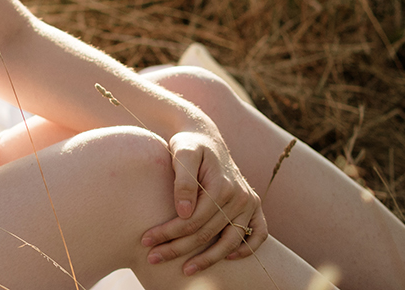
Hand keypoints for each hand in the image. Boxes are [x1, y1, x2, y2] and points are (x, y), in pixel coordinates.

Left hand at [140, 130, 266, 275]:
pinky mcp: (254, 205)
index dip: (168, 234)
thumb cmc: (188, 144)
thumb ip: (183, 180)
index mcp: (222, 186)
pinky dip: (247, 249)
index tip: (146, 241)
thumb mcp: (181, 152)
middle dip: (178, 249)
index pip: (192, 221)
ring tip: (186, 270)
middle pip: (207, 234)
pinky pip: (258, 234)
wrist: (205, 135)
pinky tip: (228, 258)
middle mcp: (240, 197)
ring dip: (208, 259)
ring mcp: (249, 203)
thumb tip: (184, 213)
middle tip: (153, 258)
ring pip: (231, 241)